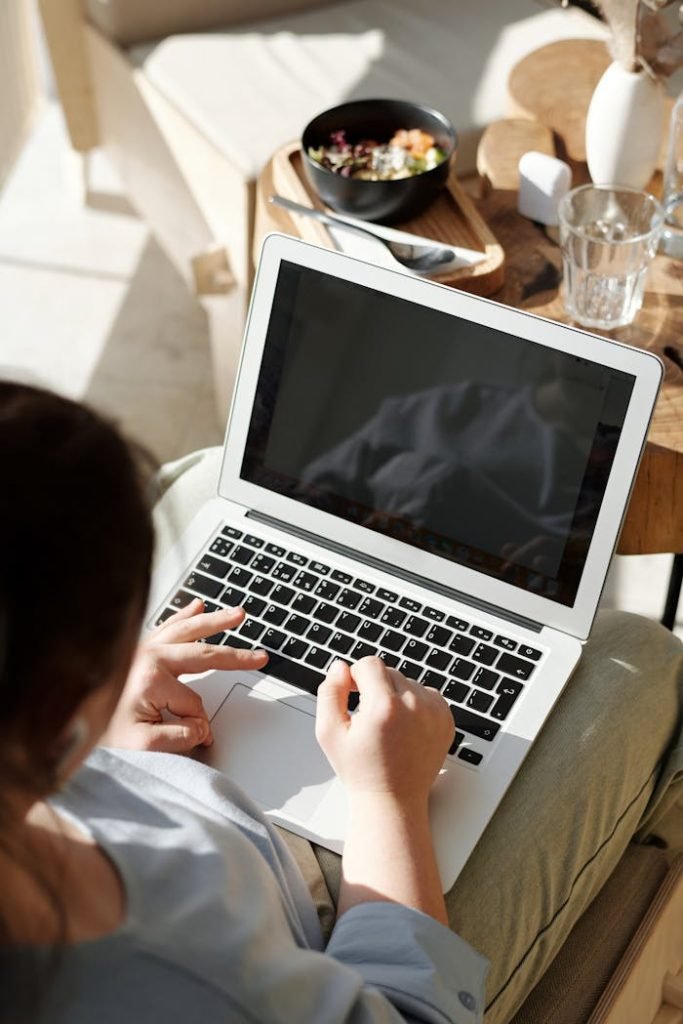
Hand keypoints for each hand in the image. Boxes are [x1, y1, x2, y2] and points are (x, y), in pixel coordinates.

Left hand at [101, 599, 267, 753]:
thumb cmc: (98, 735)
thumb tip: (202, 728)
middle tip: (259, 657)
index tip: (195, 738)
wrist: (67, 727)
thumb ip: (179, 738)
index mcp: (151, 677)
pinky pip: (167, 626)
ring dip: (215, 622)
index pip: (195, 703)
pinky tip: (197, 606)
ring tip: (238, 614)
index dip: (198, 724)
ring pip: (187, 630)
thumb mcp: (142, 746)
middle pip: (201, 653)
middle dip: (234, 656)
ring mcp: (141, 649)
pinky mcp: (136, 650)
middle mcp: (147, 656)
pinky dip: (184, 616)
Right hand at [315, 657, 453, 807]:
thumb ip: (330, 693)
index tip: (354, 693)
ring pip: (408, 682)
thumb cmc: (360, 770)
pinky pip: (426, 694)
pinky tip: (404, 727)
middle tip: (368, 716)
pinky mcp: (446, 719)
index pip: (370, 664)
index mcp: (384, 707)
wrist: (393, 801)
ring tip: (387, 725)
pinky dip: (414, 704)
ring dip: (395, 695)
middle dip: (375, 687)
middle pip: (390, 671)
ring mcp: (434, 713)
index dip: (356, 675)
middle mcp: (414, 706)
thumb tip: (340, 667)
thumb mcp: (329, 733)